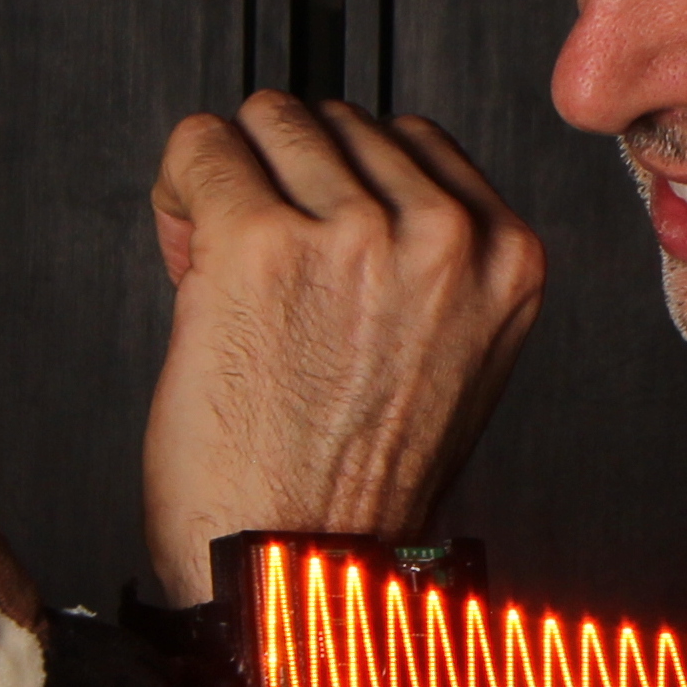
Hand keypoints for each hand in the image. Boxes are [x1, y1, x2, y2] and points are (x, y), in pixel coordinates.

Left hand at [142, 92, 543, 601]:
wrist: (296, 567)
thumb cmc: (351, 486)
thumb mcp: (443, 357)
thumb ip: (419, 260)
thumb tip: (334, 179)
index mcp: (505, 261)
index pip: (412, 141)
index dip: (344, 188)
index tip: (315, 241)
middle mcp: (443, 239)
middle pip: (337, 121)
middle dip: (286, 182)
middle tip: (262, 268)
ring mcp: (355, 234)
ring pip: (269, 119)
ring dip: (233, 182)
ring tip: (227, 269)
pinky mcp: (263, 243)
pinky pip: (201, 146)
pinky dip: (180, 188)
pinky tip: (188, 253)